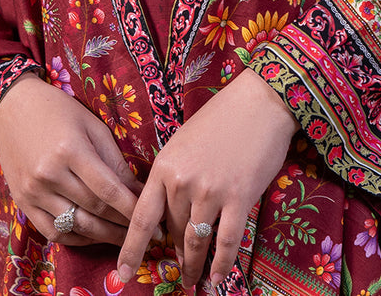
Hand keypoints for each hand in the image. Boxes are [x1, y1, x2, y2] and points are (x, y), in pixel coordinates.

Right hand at [0, 73, 141, 246]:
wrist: (12, 108)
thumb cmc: (58, 110)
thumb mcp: (92, 125)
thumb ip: (114, 160)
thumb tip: (139, 191)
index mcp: (71, 150)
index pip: (109, 190)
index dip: (133, 209)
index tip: (156, 222)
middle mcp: (50, 174)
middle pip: (95, 210)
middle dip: (124, 225)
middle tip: (146, 233)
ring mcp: (33, 192)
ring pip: (76, 226)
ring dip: (104, 237)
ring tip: (125, 238)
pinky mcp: (22, 203)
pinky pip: (53, 231)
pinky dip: (77, 238)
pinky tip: (94, 234)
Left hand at [117, 68, 296, 288]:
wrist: (260, 102)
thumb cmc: (221, 118)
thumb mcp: (184, 142)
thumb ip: (173, 175)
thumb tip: (169, 210)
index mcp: (164, 166)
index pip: (141, 217)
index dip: (131, 249)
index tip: (121, 273)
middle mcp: (182, 182)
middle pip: (172, 230)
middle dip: (175, 252)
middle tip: (178, 271)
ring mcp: (210, 192)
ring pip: (196, 241)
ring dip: (194, 265)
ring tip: (193, 281)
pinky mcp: (238, 199)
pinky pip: (226, 242)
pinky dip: (220, 264)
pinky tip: (216, 278)